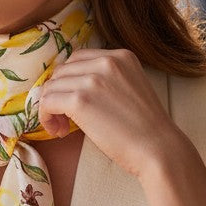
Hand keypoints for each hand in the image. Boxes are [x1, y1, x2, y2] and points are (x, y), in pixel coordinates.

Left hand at [37, 48, 180, 178]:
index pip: (77, 59)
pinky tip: (59, 131)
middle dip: (57, 93)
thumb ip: (105, 80)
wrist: (159, 149)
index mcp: (120, 56)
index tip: (71, 102)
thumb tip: (68, 87)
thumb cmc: (144, 128)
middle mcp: (106, 61)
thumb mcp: (129, 88)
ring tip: (62, 127)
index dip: (68, 81)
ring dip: (51, 107)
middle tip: (64, 118)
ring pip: (51, 87)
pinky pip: (47, 102)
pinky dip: (46, 117)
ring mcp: (92, 79)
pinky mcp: (80, 100)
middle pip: (61, 72)